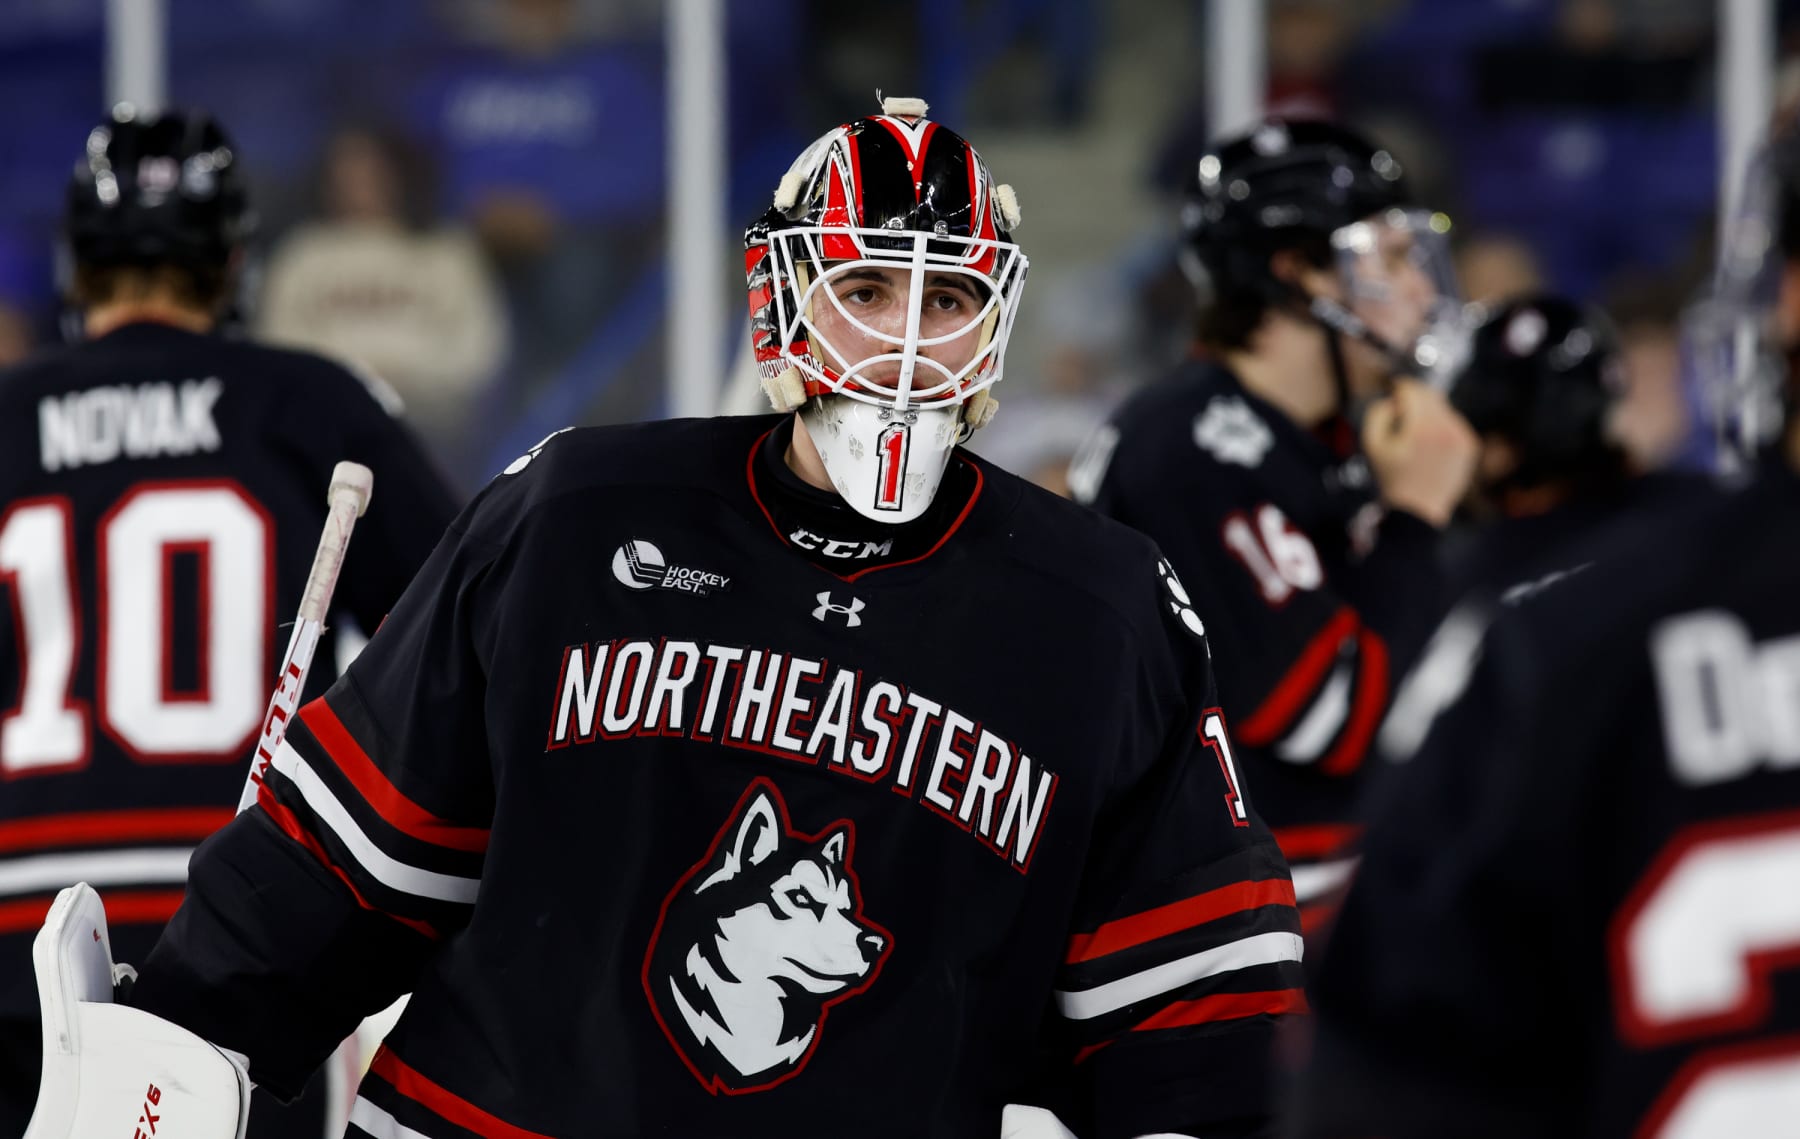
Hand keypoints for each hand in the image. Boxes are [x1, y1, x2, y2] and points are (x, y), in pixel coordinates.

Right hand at [1361, 379, 1477, 528]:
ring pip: (1444, 408)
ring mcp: (1461, 437)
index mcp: (1422, 427)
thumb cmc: (1392, 477)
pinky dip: (1441, 426)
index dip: (1401, 387)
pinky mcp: (1470, 445)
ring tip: (1415, 434)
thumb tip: (1394, 401)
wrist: (1418, 509)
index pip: (1413, 391)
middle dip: (1415, 397)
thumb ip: (1378, 413)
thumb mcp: (1372, 444)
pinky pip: (1455, 423)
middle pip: (1431, 395)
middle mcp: (1446, 428)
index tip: (1394, 387)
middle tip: (1403, 408)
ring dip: (1429, 413)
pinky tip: (1429, 444)